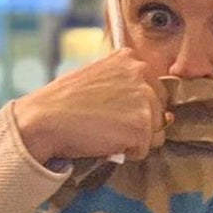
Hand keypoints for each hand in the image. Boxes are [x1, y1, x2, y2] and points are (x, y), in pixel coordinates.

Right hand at [12, 48, 169, 162]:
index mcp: (130, 59)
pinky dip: (125, 153)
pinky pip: (143, 150)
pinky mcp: (142, 126)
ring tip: (104, 132)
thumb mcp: (98, 80)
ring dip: (132, 139)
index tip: (109, 110)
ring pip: (154, 132)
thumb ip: (129, 89)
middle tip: (105, 123)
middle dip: (138, 123)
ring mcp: (145, 99)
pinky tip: (104, 141)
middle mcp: (142, 74)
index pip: (153, 90)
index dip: (133, 107)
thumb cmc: (64, 103)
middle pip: (158, 111)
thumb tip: (168, 117)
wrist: (44, 119)